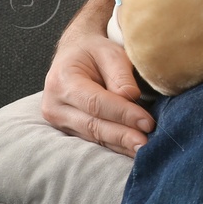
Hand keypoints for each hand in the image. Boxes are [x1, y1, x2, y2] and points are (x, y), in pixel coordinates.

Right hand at [42, 26, 153, 155]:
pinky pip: (93, 140)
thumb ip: (120, 75)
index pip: (95, 103)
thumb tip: (131, 97)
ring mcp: (59, 121)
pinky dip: (114, 146)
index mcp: (62, 81)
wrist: (74, 55)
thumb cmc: (94, 52)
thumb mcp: (110, 52)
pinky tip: (131, 150)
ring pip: (93, 137)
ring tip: (143, 150)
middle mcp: (55, 105)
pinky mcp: (68, 130)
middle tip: (146, 144)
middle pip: (93, 125)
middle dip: (122, 136)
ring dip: (120, 145)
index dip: (123, 114)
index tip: (147, 122)